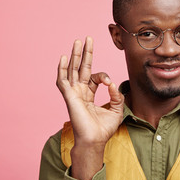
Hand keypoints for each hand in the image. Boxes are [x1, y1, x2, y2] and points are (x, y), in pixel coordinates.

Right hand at [56, 36, 123, 179]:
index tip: (109, 83)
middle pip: (81, 68)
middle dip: (84, 53)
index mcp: (89, 94)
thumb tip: (113, 84)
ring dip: (75, 56)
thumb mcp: (116, 109)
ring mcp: (73, 93)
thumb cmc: (104, 128)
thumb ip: (116, 95)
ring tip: (78, 42)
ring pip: (72, 70)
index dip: (103, 76)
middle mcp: (80, 92)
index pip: (94, 77)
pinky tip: (64, 57)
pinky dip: (62, 69)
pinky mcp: (69, 97)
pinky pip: (63, 81)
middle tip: (87, 39)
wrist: (95, 140)